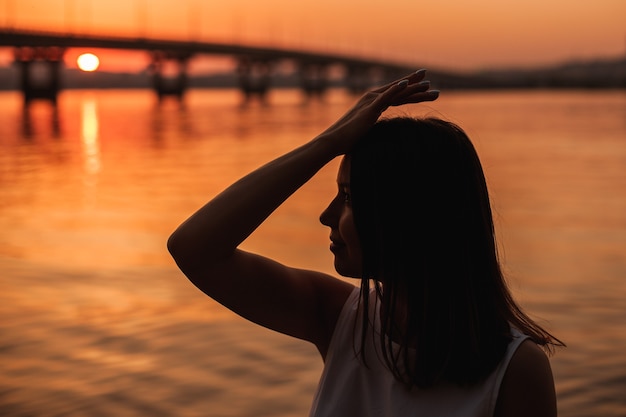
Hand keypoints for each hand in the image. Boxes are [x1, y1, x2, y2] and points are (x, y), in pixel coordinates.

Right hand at [320, 69, 438, 154]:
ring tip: (429, 84)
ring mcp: (370, 102)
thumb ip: (373, 128)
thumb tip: (379, 135)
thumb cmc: (347, 140)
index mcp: (373, 104)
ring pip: (396, 93)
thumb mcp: (365, 132)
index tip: (424, 87)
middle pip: (399, 91)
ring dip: (413, 87)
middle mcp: (372, 99)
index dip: (410, 90)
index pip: (395, 95)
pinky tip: (405, 84)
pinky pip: (384, 97)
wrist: (333, 141)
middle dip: (415, 85)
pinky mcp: (369, 109)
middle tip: (430, 81)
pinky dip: (395, 89)